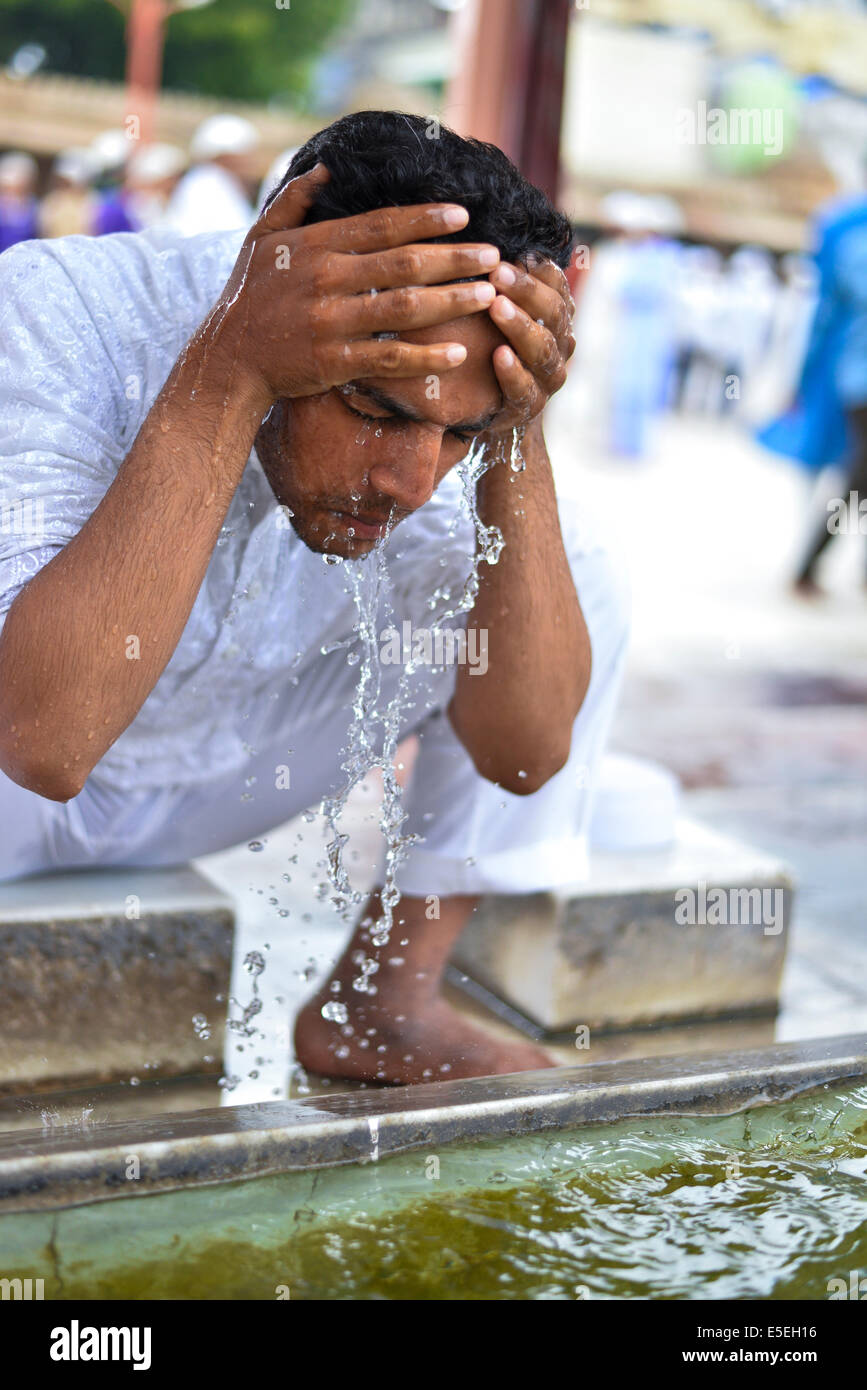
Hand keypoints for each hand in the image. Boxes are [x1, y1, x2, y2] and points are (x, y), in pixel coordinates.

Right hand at [202, 164, 501, 410]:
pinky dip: (425, 356)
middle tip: (494, 256)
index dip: (426, 219)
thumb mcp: (259, 239)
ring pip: (404, 308)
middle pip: (405, 263)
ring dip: (452, 300)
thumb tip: (323, 168)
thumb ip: (293, 201)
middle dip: (455, 258)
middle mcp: (327, 279)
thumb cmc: (248, 298)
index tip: (464, 215)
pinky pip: (389, 357)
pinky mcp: (333, 362)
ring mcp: (331, 322)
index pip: (382, 225)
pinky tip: (458, 353)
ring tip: (489, 294)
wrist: (227, 359)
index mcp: (316, 246)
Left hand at [481, 258, 575, 437]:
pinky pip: (524, 387)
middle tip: (497, 273)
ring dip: (520, 325)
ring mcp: (547, 377)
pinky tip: (498, 354)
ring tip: (497, 307)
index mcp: (555, 315)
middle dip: (526, 291)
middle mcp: (559, 343)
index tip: (514, 254)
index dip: (538, 270)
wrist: (491, 409)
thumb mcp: (494, 311)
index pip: (557, 285)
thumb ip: (498, 284)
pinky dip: (513, 371)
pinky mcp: (528, 406)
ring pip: (542, 348)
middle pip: (553, 312)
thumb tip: (478, 238)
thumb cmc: (489, 346)